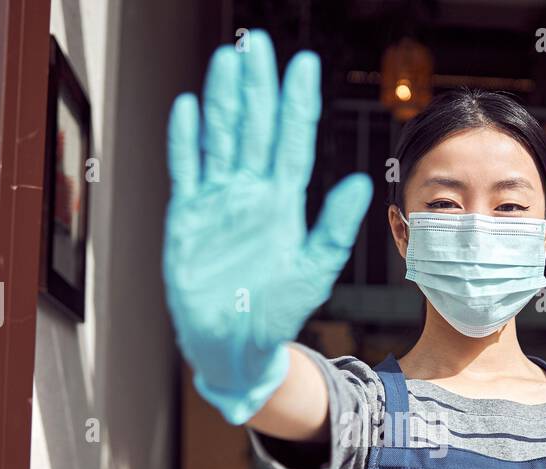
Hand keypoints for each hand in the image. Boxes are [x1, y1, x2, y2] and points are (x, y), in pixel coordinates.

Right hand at [164, 29, 372, 423]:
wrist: (234, 346)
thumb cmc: (276, 314)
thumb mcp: (313, 272)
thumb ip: (333, 228)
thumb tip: (360, 184)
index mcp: (283, 203)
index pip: (292, 141)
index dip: (297, 103)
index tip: (305, 64)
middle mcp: (252, 194)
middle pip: (255, 128)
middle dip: (259, 86)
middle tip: (261, 45)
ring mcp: (218, 202)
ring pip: (221, 138)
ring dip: (223, 100)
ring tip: (228, 60)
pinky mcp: (187, 217)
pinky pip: (185, 170)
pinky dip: (184, 140)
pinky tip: (188, 107)